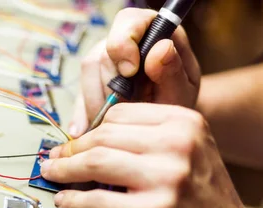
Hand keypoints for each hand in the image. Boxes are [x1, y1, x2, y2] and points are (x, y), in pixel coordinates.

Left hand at [42, 103, 259, 207]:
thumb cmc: (201, 206)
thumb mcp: (185, 158)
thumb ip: (144, 144)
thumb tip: (83, 146)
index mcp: (185, 123)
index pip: (118, 114)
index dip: (88, 131)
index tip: (72, 143)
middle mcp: (179, 145)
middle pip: (103, 136)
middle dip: (70, 150)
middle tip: (53, 161)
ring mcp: (168, 179)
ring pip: (95, 163)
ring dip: (64, 171)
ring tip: (51, 176)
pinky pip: (97, 201)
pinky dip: (73, 200)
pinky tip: (64, 201)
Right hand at [69, 8, 201, 136]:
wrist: (166, 124)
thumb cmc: (178, 101)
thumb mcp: (183, 89)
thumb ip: (173, 71)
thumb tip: (160, 48)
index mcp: (152, 31)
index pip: (129, 21)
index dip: (124, 43)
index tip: (131, 71)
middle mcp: (125, 42)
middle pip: (104, 53)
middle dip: (112, 86)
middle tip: (127, 109)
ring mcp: (105, 60)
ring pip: (88, 72)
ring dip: (97, 102)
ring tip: (112, 124)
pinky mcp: (91, 82)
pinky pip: (79, 93)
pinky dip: (82, 114)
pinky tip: (84, 131)